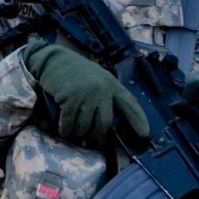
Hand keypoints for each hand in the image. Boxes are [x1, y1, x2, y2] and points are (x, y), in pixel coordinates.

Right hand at [22, 38, 148, 141]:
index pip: (129, 104)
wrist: (54, 60)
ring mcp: (86, 94)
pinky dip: (66, 129)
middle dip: (95, 135)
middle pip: (104, 123)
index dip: (138, 120)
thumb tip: (104, 124)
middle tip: (88, 138)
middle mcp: (102, 89)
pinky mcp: (70, 98)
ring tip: (72, 131)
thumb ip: (104, 95)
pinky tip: (63, 129)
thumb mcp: (96, 78)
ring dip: (77, 133)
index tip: (144, 134)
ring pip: (85, 126)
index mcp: (111, 84)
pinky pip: (69, 123)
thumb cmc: (74, 71)